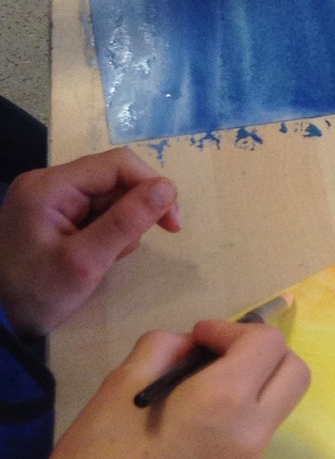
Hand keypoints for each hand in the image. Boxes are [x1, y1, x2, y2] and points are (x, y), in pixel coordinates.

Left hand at [0, 149, 179, 338]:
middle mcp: (48, 182)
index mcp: (50, 186)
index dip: (153, 186)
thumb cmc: (37, 294)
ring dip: (121, 224)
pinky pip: (94, 209)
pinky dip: (107, 230)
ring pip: (108, 195)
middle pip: (113, 178)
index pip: (117, 164)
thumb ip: (126, 222)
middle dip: (135, 210)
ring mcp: (49, 196)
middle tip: (132, 247)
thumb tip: (168, 188)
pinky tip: (96, 255)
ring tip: (106, 257)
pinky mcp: (52, 212)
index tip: (173, 225)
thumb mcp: (85, 262)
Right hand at [0, 318, 308, 458]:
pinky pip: (254, 443)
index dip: (233, 330)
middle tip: (213, 358)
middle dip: (261, 354)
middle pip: (294, 374)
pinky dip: (236, 423)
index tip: (198, 340)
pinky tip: (188, 436)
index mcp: (225, 402)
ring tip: (194, 397)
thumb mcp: (119, 385)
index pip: (268, 344)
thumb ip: (165, 349)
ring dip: (249, 390)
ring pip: (275, 411)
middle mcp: (252, 436)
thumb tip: (195, 347)